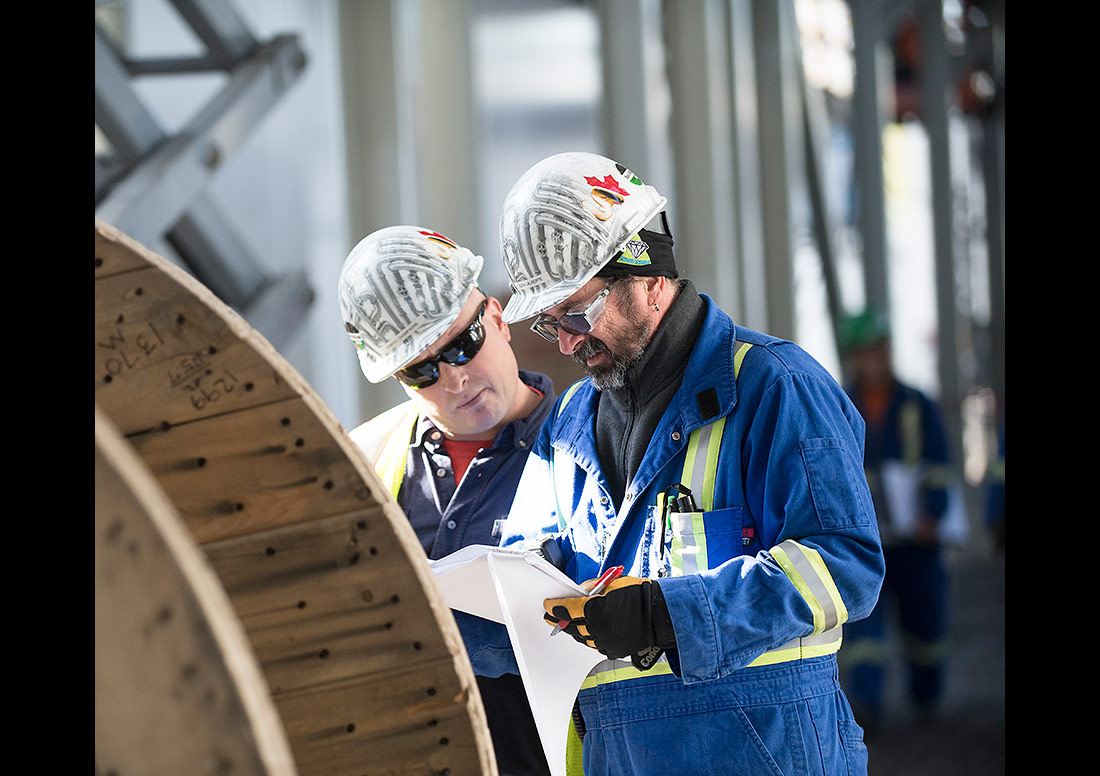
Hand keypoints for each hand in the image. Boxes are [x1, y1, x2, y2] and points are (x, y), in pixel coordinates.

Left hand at [543, 577, 669, 669]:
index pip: (566, 609)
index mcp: (594, 609)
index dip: (554, 606)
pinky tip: (586, 631)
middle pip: (570, 625)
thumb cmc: (637, 593)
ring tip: (568, 624)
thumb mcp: (610, 583)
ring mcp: (604, 641)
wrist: (659, 613)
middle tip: (551, 615)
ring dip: (573, 630)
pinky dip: (588, 637)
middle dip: (559, 620)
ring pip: (581, 637)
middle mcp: (597, 628)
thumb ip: (591, 589)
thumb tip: (578, 594)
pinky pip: (594, 644)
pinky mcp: (611, 650)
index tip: (548, 604)